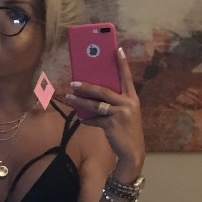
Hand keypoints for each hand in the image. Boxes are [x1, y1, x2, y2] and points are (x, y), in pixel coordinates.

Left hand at [65, 47, 145, 176]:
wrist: (132, 152)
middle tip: (73, 82)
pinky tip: (79, 117)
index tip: (118, 49)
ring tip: (68, 96)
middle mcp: (127, 104)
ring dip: (80, 101)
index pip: (127, 77)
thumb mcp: (125, 114)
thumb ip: (114, 103)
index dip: (123, 63)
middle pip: (103, 91)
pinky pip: (95, 120)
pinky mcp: (111, 125)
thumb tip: (93, 96)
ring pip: (96, 105)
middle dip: (87, 86)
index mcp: (132, 98)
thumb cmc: (126, 130)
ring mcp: (120, 114)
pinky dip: (86, 119)